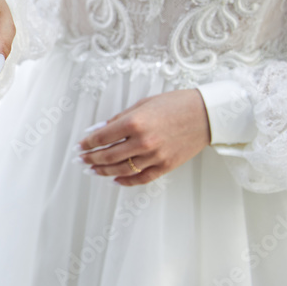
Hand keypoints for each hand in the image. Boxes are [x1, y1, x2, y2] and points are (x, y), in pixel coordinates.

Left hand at [76, 89, 211, 185]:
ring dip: (104, 171)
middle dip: (92, 159)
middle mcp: (143, 141)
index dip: (87, 144)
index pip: (102, 138)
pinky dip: (126, 181)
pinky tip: (116, 179)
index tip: (80, 146)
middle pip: (108, 156)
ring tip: (94, 170)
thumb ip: (120, 119)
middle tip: (82, 160)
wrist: (206, 114)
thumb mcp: (143, 104)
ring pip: (122, 170)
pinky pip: (142, 178)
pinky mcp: (166, 165)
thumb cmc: (176, 104)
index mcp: (134, 122)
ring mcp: (155, 156)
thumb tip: (100, 129)